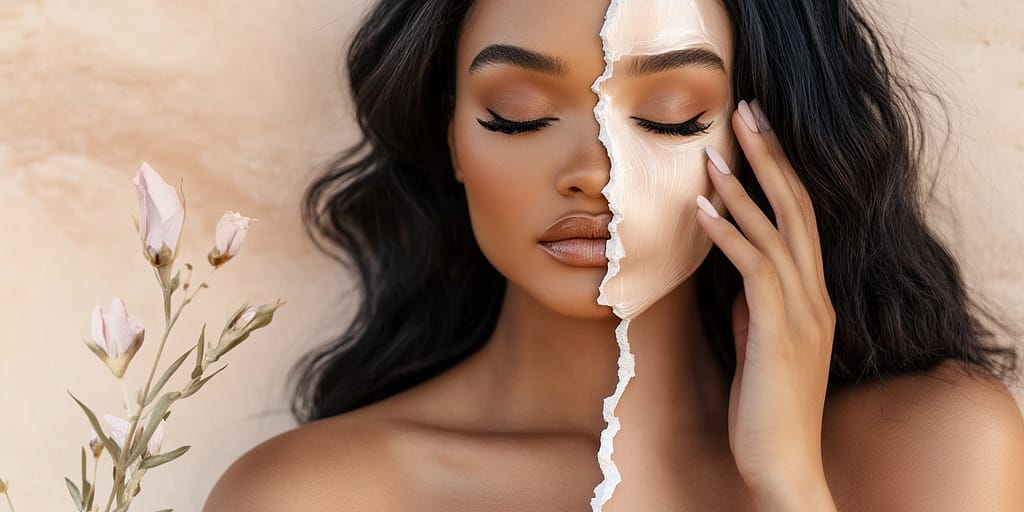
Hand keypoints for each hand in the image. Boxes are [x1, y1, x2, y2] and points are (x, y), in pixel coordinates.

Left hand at [695, 100, 836, 504]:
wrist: (782, 463)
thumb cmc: (765, 408)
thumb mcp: (760, 344)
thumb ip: (754, 306)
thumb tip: (734, 270)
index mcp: (812, 298)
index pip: (800, 221)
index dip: (779, 176)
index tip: (755, 138)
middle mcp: (815, 297)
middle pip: (799, 210)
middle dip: (772, 158)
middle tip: (748, 112)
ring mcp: (804, 313)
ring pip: (778, 232)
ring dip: (743, 189)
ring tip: (713, 152)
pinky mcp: (781, 331)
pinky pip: (755, 268)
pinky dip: (729, 233)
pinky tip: (703, 208)